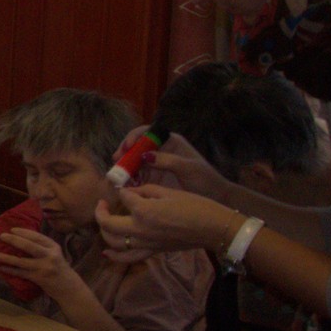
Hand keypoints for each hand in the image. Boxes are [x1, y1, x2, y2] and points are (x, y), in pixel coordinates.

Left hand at [0, 228, 82, 299]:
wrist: (69, 288)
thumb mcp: (55, 254)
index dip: (23, 232)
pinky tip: (3, 268)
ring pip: (23, 261)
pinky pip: (22, 273)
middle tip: (2, 236)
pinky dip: (11, 270)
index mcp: (54, 247)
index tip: (12, 229)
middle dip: (14, 240)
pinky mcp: (40, 278)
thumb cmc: (59, 269)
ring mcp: (45, 267)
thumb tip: (22, 237)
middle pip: (29, 246)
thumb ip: (43, 247)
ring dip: (8, 258)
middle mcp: (50, 255)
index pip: (37, 236)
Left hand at [96, 184, 237, 260]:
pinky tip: (106, 252)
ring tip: (104, 221)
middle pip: (108, 223)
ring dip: (104, 231)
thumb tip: (131, 192)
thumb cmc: (195, 206)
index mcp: (143, 210)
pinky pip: (128, 258)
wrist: (213, 228)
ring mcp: (145, 243)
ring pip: (113, 242)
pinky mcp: (152, 251)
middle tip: (102, 204)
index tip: (126, 188)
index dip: (123, 191)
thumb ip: (146, 191)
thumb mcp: (169, 191)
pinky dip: (115, 256)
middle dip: (101, 212)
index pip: (123, 197)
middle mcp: (139, 229)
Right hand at [112, 126, 229, 200]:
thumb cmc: (205, 179)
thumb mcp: (188, 167)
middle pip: (136, 147)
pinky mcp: (153, 179)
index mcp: (170, 142)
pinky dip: (130, 180)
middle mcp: (160, 151)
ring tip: (119, 176)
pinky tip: (126, 186)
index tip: (127, 146)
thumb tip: (145, 156)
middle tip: (116, 162)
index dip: (134, 137)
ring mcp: (155, 165)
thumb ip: (167, 160)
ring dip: (125, 168)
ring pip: (134, 162)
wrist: (214, 198)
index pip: (147, 132)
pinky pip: (137, 177)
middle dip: (124, 153)